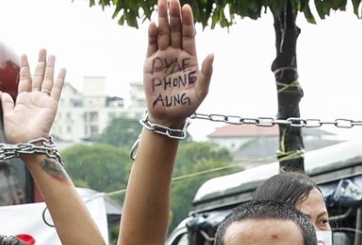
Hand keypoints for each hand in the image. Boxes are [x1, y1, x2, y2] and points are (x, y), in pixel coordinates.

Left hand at [1, 50, 63, 143]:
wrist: (27, 143)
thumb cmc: (16, 134)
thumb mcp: (7, 115)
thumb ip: (7, 103)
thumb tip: (2, 93)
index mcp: (23, 99)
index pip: (25, 79)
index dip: (25, 66)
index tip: (24, 54)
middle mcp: (34, 98)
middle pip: (38, 76)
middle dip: (40, 62)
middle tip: (42, 49)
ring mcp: (44, 101)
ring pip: (47, 79)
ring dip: (49, 67)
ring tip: (52, 54)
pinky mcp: (51, 105)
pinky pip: (56, 90)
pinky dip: (60, 79)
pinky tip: (62, 69)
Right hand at [143, 0, 212, 127]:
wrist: (168, 116)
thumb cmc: (187, 105)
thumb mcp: (201, 91)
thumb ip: (207, 73)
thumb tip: (212, 54)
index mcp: (190, 57)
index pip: (188, 34)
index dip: (187, 21)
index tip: (186, 7)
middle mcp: (176, 54)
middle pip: (175, 29)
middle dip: (173, 14)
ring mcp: (162, 57)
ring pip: (163, 33)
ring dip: (162, 18)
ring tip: (161, 2)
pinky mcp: (150, 63)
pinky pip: (151, 45)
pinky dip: (152, 34)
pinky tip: (153, 24)